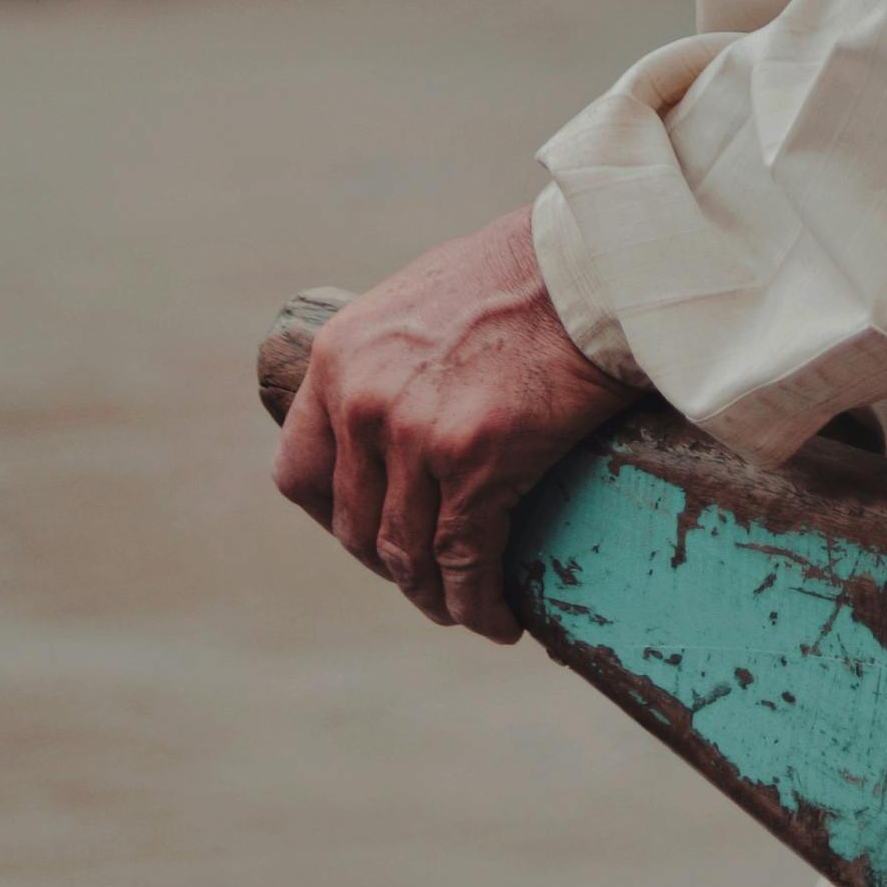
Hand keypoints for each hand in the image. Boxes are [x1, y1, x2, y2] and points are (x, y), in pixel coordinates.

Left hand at [271, 209, 631, 642]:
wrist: (587, 266)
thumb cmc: (519, 278)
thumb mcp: (415, 305)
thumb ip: (388, 364)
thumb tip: (395, 417)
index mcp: (337, 360)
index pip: (300, 474)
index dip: (333, 522)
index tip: (369, 540)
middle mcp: (362, 402)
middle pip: (355, 526)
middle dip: (392, 568)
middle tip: (429, 582)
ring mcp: (414, 435)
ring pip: (407, 554)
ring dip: (435, 597)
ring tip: (463, 610)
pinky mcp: (475, 462)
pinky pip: (464, 561)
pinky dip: (478, 605)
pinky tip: (500, 620)